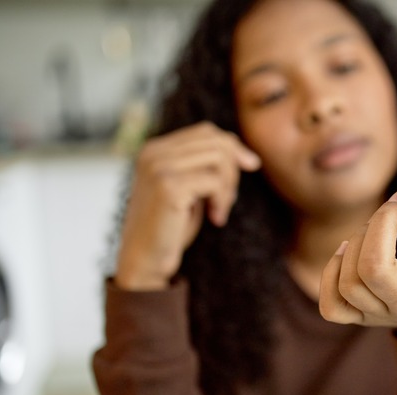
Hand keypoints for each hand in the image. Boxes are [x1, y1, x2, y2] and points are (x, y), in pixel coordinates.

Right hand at [115, 122, 260, 290]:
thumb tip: (239, 148)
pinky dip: (223, 200)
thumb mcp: (188, 189)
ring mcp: (158, 167)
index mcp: (155, 149)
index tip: (251, 165)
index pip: (206, 131)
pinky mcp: (168, 187)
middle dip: (233, 170)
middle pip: (216, 141)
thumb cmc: (169, 228)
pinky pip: (214, 181)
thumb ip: (202, 166)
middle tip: (229, 199)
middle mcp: (153, 153)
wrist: (145, 262)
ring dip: (229, 187)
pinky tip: (215, 218)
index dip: (233, 146)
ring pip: (219, 158)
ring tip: (220, 210)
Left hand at [319, 141, 396, 348]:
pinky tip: (350, 252)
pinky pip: (332, 303)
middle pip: (375, 266)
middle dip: (380, 221)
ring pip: (351, 281)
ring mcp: (384, 316)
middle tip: (396, 204)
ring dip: (358, 240)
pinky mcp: (362, 321)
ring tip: (379, 228)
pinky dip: (334, 271)